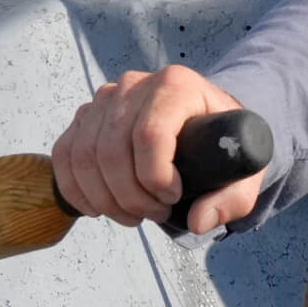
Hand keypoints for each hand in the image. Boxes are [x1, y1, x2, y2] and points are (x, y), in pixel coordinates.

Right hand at [51, 65, 265, 233]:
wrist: (203, 124)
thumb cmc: (221, 143)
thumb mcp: (242, 168)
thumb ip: (231, 198)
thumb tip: (198, 221)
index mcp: (176, 85)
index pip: (149, 134)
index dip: (155, 177)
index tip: (173, 197)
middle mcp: (135, 85)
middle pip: (112, 149)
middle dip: (129, 196)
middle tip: (154, 214)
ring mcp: (105, 99)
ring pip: (84, 156)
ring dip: (105, 198)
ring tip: (133, 215)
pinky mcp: (85, 117)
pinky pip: (65, 155)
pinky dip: (76, 189)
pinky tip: (99, 208)